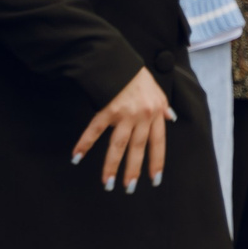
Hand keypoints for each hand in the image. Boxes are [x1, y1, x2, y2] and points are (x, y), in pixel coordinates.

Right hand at [73, 65, 172, 192]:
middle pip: (137, 149)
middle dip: (133, 170)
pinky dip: (85, 143)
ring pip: (118, 145)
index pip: (157, 144)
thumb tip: (171, 118)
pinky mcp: (106, 109)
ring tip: (108, 183)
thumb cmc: (138, 75)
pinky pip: (94, 130)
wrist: (119, 59)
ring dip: (112, 166)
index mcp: (155, 113)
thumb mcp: (158, 90)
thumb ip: (163, 107)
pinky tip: (76, 156)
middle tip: (128, 188)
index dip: (156, 162)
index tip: (153, 180)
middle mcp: (141, 117)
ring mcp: (123, 114)